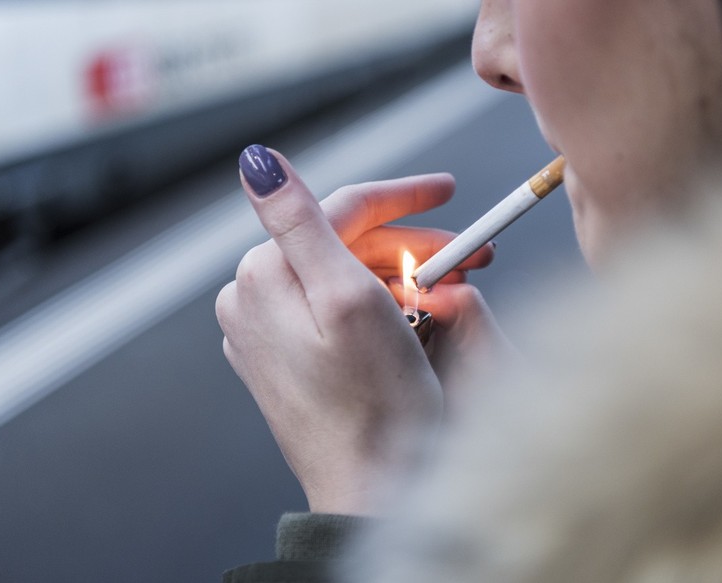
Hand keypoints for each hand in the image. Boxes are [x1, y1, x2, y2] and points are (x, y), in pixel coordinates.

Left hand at [216, 146, 493, 513]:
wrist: (371, 486)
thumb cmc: (372, 401)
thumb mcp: (346, 298)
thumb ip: (301, 220)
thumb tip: (256, 160)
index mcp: (264, 276)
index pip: (339, 208)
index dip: (402, 196)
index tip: (449, 191)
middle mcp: (252, 300)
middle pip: (343, 242)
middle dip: (410, 243)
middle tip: (469, 255)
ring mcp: (265, 333)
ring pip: (343, 274)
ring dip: (400, 273)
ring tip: (452, 290)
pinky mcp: (284, 359)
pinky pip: (334, 309)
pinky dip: (377, 303)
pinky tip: (415, 315)